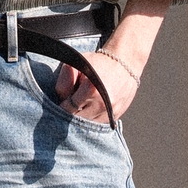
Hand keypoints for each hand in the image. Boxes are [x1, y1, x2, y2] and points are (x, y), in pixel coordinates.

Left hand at [51, 0, 170, 123]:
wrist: (125, 62)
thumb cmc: (99, 62)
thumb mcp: (78, 63)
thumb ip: (65, 79)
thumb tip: (61, 98)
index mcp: (91, 90)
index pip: (67, 108)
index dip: (62, 105)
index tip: (64, 100)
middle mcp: (102, 104)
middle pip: (76, 119)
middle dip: (71, 113)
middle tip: (71, 103)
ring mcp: (110, 112)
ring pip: (87, 125)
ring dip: (82, 118)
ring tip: (83, 104)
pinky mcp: (115, 116)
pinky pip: (98, 125)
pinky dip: (92, 119)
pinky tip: (91, 108)